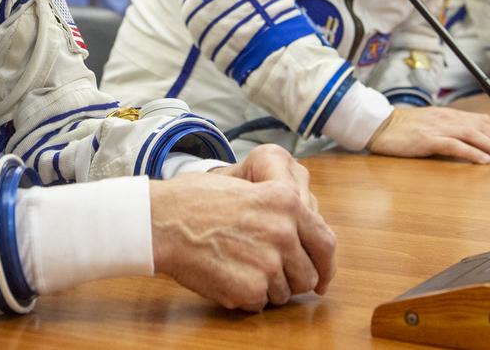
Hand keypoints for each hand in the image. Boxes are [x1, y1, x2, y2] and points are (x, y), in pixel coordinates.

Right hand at [151, 150, 335, 310]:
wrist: (162, 221)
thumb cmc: (196, 201)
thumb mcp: (249, 186)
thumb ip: (284, 208)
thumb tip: (308, 233)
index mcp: (286, 201)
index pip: (326, 243)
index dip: (325, 264)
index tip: (322, 276)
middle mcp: (283, 231)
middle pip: (309, 274)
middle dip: (292, 278)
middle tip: (268, 271)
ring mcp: (269, 263)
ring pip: (285, 293)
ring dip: (267, 287)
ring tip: (238, 266)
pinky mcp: (250, 289)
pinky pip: (260, 304)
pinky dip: (245, 297)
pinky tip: (226, 275)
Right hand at [366, 106, 489, 163]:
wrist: (379, 126)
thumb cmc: (403, 129)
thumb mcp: (431, 126)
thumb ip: (450, 131)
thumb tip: (471, 145)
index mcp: (449, 115)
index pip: (483, 121)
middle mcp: (447, 118)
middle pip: (483, 128)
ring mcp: (437, 128)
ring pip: (473, 135)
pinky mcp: (427, 140)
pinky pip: (454, 145)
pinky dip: (471, 152)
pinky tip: (484, 161)